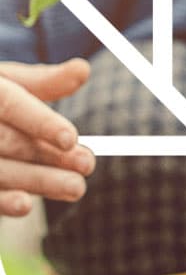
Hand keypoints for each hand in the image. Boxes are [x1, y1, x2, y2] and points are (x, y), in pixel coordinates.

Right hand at [0, 59, 94, 215]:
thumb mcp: (6, 80)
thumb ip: (44, 81)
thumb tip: (83, 69)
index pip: (10, 104)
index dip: (41, 122)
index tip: (71, 138)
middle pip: (7, 141)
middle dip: (49, 156)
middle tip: (87, 165)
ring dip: (36, 181)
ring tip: (75, 187)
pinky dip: (1, 201)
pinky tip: (24, 205)